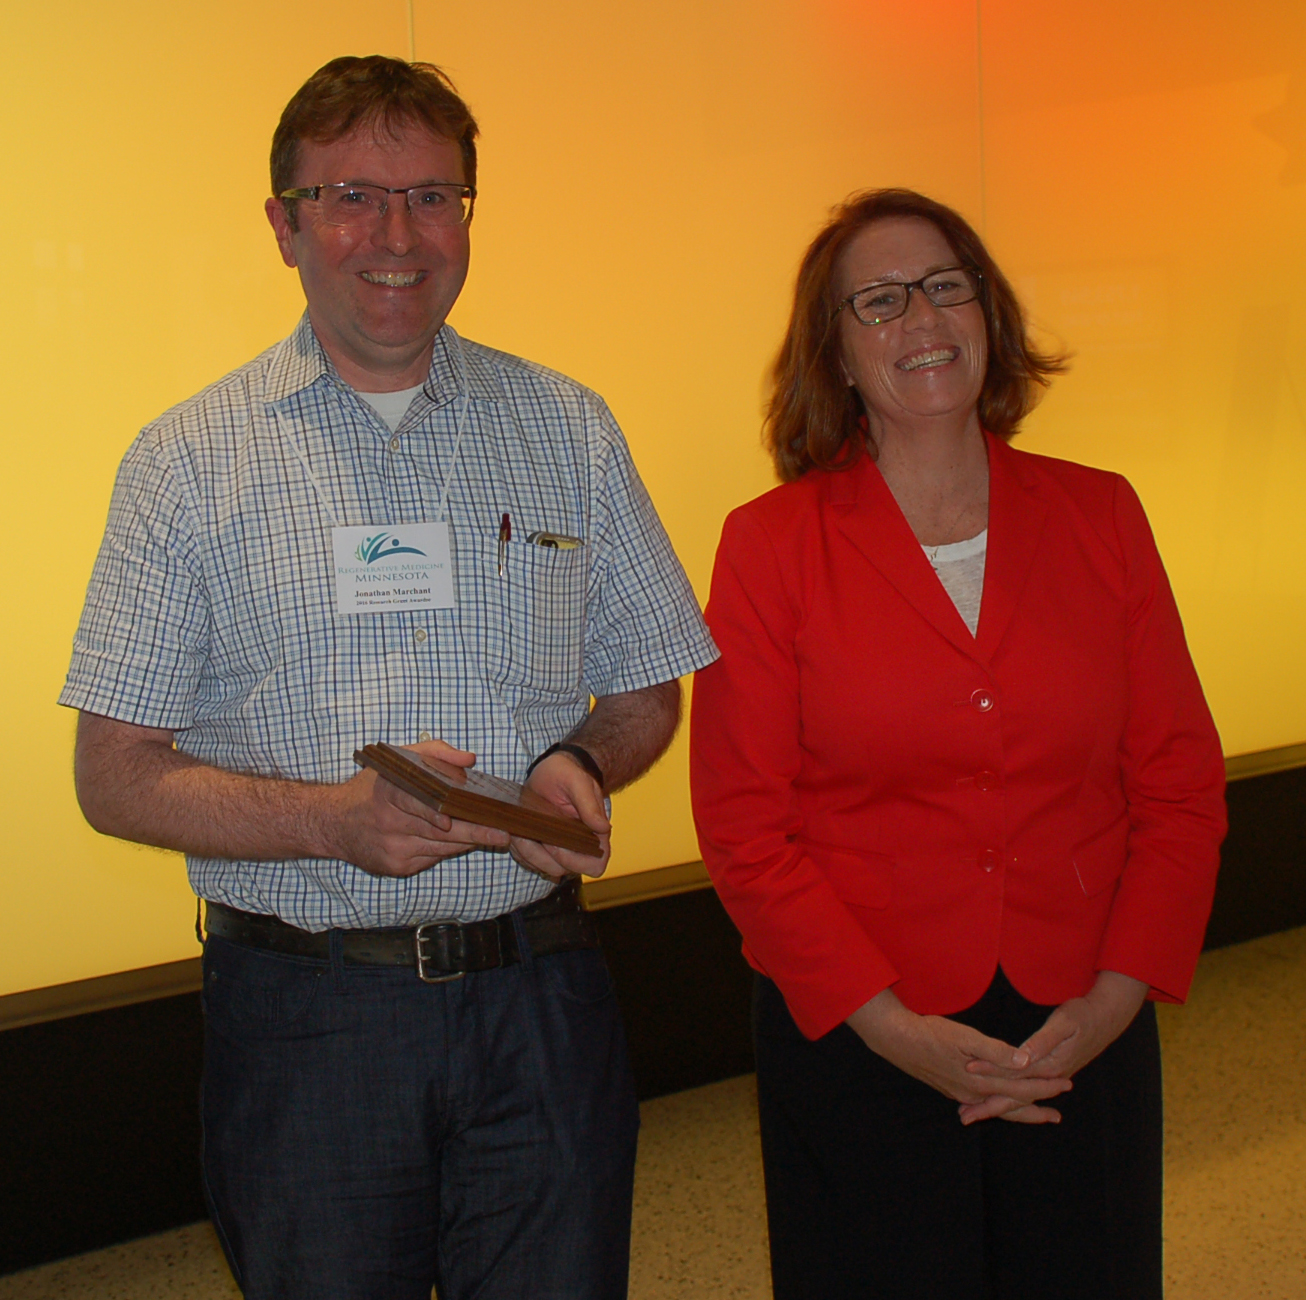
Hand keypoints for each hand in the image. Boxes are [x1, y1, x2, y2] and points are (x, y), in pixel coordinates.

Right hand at [327, 740, 511, 876]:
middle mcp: (388, 822)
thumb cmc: (371, 787)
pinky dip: (448, 849)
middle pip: (437, 832)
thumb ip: (435, 753)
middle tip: (501, 834)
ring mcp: (391, 848)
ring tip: (493, 835)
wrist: (333, 824)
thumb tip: (469, 759)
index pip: (415, 803)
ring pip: (439, 848)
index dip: (435, 813)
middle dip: (473, 833)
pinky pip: (431, 858)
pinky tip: (460, 841)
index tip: (453, 820)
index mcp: (387, 791)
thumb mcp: (397, 760)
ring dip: (466, 841)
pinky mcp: (395, 867)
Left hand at [511, 751, 611, 879]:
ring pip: (542, 868)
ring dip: (527, 853)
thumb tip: (603, 828)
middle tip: (528, 834)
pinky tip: (515, 832)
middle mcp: (577, 847)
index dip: (576, 861)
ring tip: (518, 832)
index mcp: (594, 835)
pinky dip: (519, 850)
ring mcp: (557, 849)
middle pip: (563, 870)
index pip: (595, 865)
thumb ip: (590, 804)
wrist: (549, 772)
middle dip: (542, 856)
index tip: (557, 842)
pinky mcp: (539, 847)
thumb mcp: (577, 781)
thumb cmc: (567, 774)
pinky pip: (528, 860)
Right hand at [846, 987, 1072, 1125]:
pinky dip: (999, 1108)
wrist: (898, 1041)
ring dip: (1020, 1112)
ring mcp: (962, 1094)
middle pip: (1013, 1104)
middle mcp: (974, 1093)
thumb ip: (997, 1051)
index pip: (1021, 1087)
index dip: (1045, 1086)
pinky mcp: (952, 1089)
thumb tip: (1026, 1062)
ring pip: (998, 1108)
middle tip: (1059, 1112)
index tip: (1065, 1084)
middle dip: (1038, 1106)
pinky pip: (984, 1104)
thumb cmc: (932, 1033)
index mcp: (981, 1081)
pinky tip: (999, 1107)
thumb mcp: (966, 1037)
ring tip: (1039, 1117)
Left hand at [958, 970, 1148, 1123]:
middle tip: (963, 1116)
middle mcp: (1050, 1076)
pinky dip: (1008, 1100)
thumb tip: (1024, 1058)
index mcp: (1050, 1065)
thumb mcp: (1064, 1023)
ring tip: (970, 1115)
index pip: (1015, 1074)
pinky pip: (1025, 1092)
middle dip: (989, 1106)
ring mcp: (1050, 1077)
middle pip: (1015, 1096)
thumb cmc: (1083, 1016)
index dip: (991, 1072)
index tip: (968, 1071)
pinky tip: (992, 1102)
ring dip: (996, 1107)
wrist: (1106, 1019)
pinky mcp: (1049, 1073)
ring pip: (1019, 1098)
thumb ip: (1043, 1042)